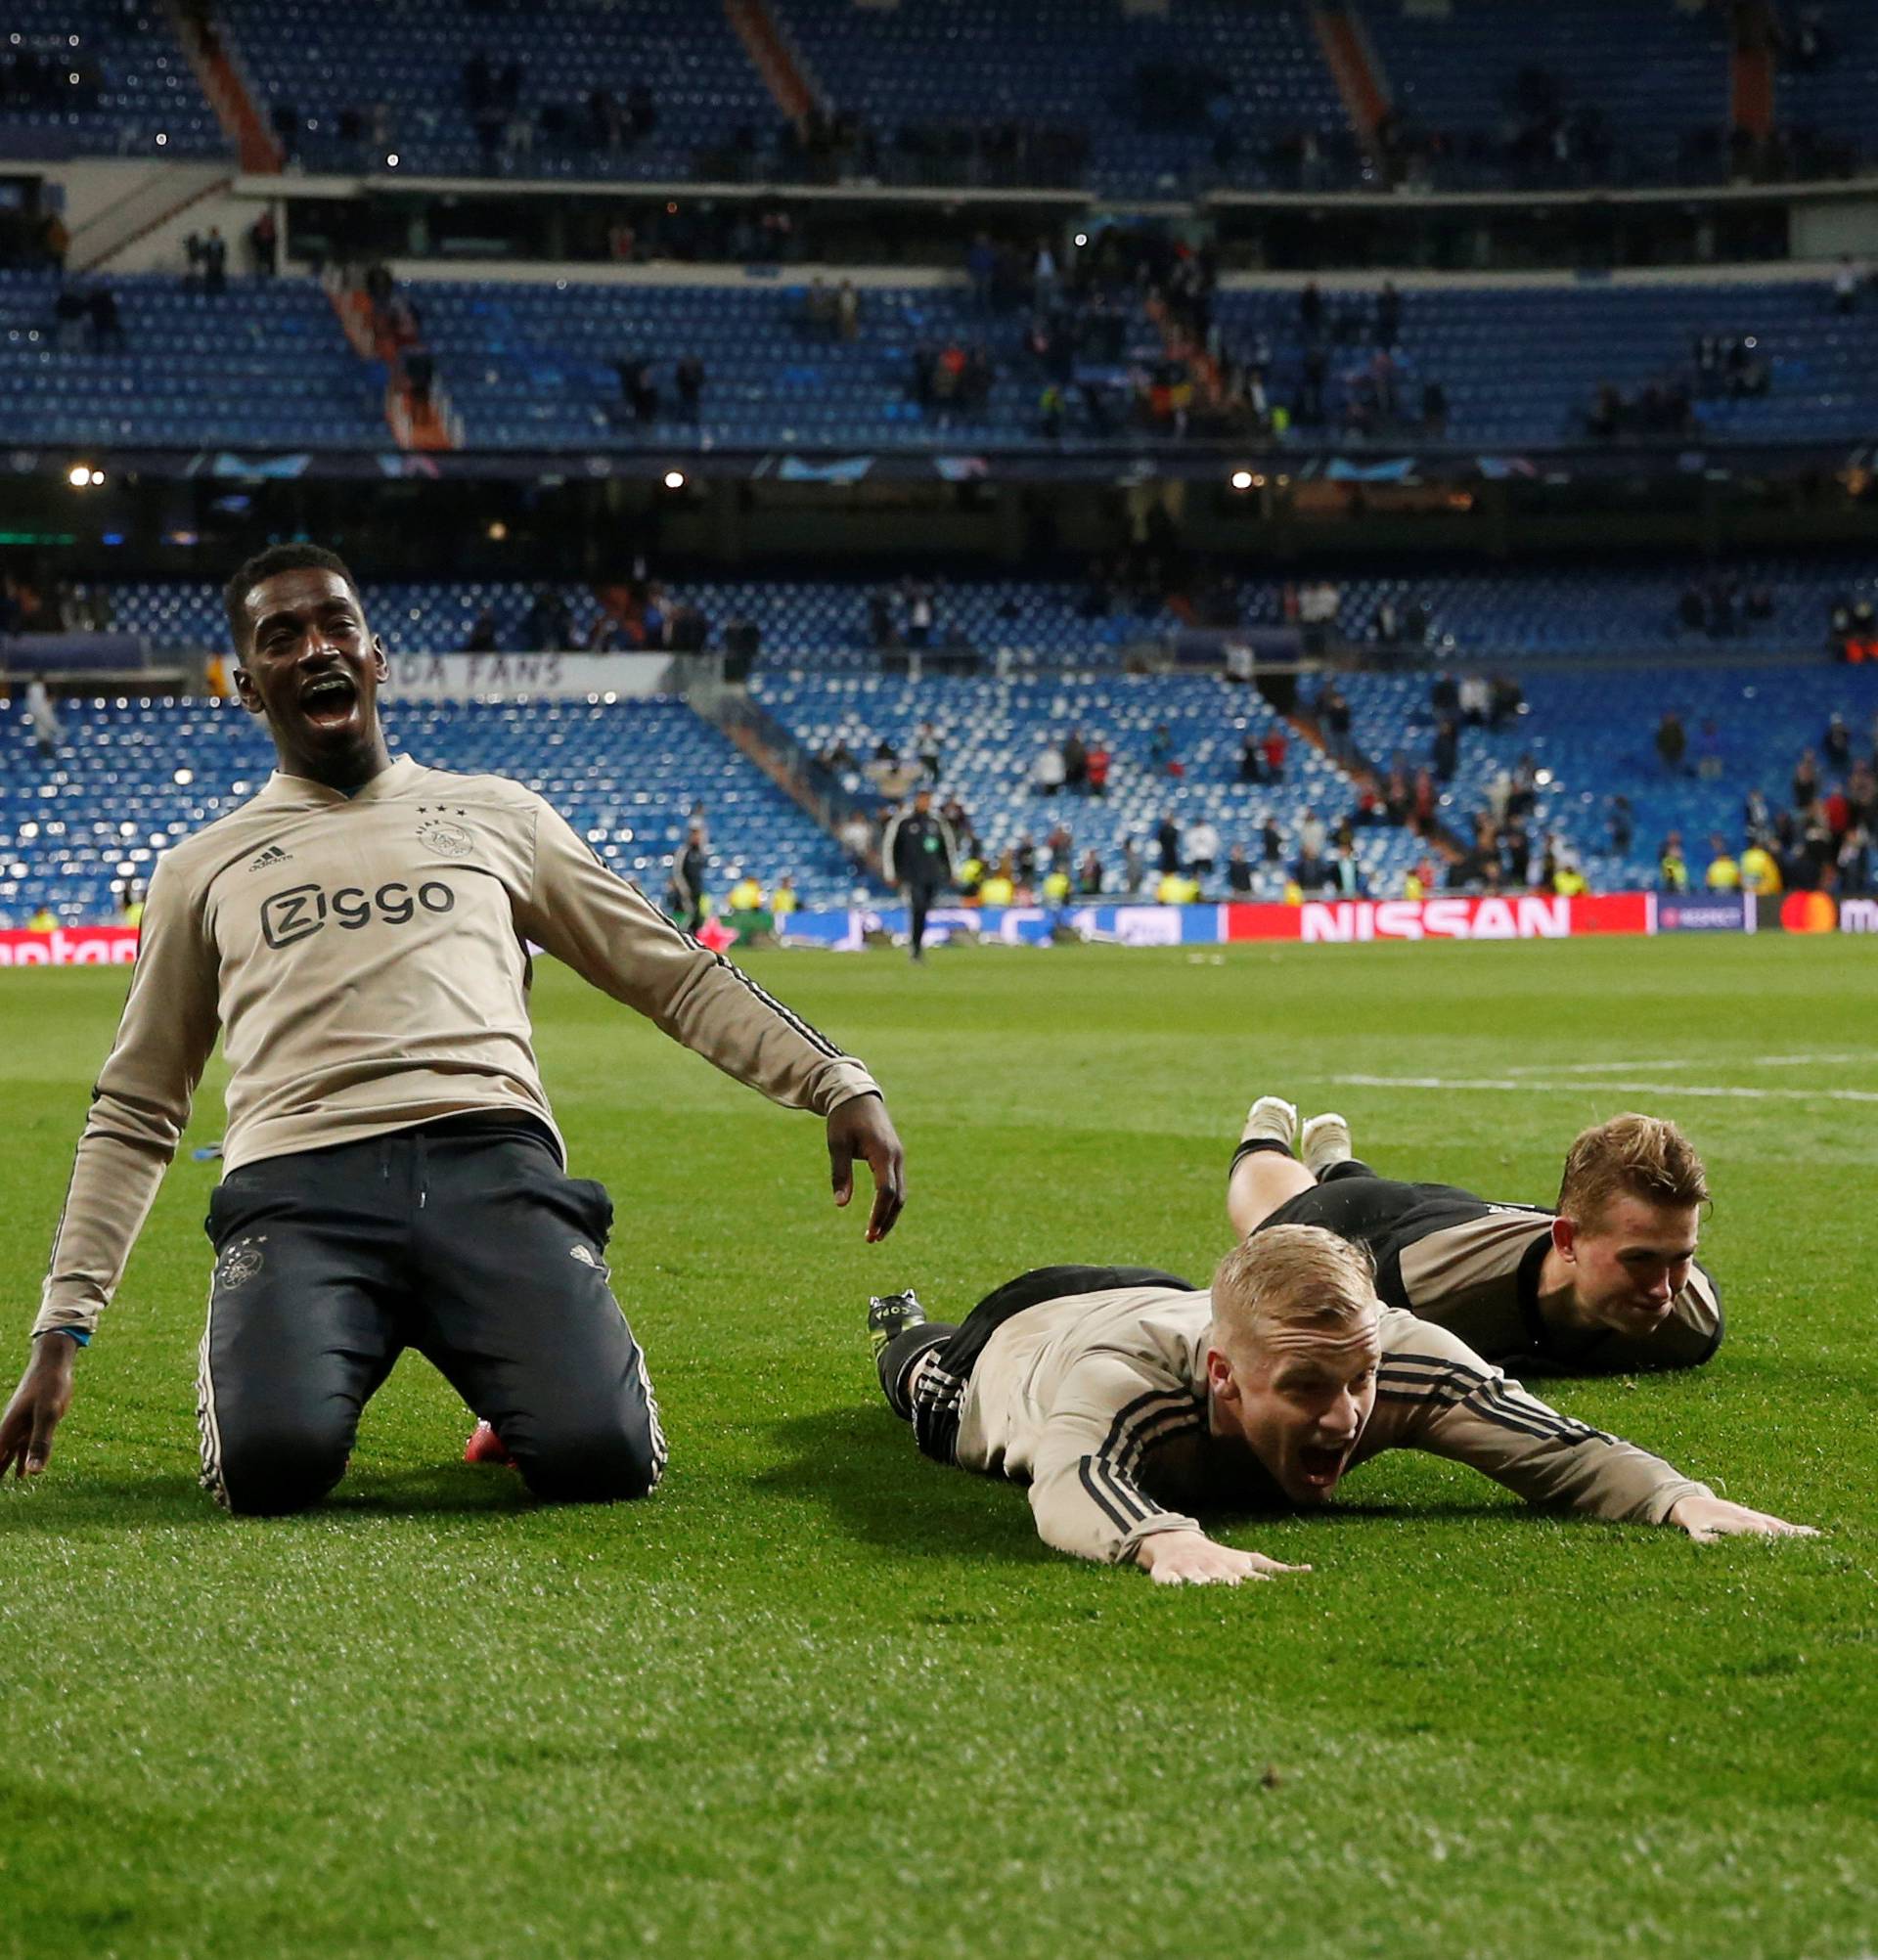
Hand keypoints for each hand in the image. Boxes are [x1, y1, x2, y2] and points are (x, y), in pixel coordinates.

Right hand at [0, 1336, 77, 1479]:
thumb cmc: (50, 1385)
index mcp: (10, 1429)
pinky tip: (24, 1474)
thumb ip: (40, 1442)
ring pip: (9, 1454)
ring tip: (3, 1488)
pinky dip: (21, 1461)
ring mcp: (22, 1425)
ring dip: (4, 1469)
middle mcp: (12, 1429)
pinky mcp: (34, 1422)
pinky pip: (23, 1447)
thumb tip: (34, 1472)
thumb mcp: (49, 1414)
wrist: (53, 1362)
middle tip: (0, 1493)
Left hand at [827, 1093, 906, 1242]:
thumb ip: (840, 1174)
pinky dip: (890, 1202)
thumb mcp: (837, 1144)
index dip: (879, 1214)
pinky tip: (880, 1215)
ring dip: (890, 1214)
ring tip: (875, 1234)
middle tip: (871, 1240)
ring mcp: (899, 1156)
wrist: (858, 1095)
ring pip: (901, 1192)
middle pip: (898, 1196)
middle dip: (886, 1220)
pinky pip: (897, 1184)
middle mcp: (896, 1156)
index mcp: (882, 1152)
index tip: (869, 1233)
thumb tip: (840, 1204)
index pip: (885, 1190)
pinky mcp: (896, 1157)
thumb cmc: (844, 1119)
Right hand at [1134, 1528, 1310, 1587]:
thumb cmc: (1218, 1558)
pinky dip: (1172, 1583)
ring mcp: (1189, 1571)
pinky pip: (1168, 1582)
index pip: (1249, 1578)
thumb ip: (1274, 1567)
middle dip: (1230, 1584)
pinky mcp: (1166, 1576)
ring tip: (1206, 1586)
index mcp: (1232, 1567)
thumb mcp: (1246, 1558)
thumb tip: (1309, 1570)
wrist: (1176, 1544)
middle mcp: (1212, 1569)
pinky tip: (1173, 1585)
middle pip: (1223, 1579)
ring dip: (1203, 1583)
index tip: (1271, 1595)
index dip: (1257, 1586)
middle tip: (1235, 1588)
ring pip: (1196, 1579)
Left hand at [1668, 1492, 1817, 1544]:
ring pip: (1782, 1526)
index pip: (1759, 1532)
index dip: (1773, 1538)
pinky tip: (1813, 1534)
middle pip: (1776, 1528)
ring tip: (1822, 1540)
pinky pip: (1780, 1525)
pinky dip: (1796, 1530)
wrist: (1692, 1503)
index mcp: (1737, 1523)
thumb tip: (1717, 1545)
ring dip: (1800, 1533)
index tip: (1788, 1547)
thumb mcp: (1695, 1532)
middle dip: (1793, 1537)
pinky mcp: (1759, 1519)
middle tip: (1817, 1546)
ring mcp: (1756, 1518)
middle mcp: (1751, 1519)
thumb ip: (1706, 1539)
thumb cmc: (1695, 1522)